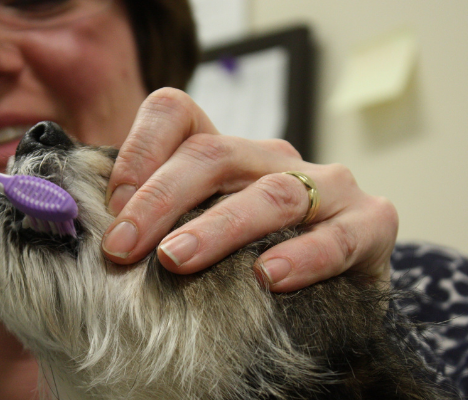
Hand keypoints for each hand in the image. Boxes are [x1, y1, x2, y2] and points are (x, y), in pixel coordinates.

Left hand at [102, 88, 397, 291]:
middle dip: (159, 199)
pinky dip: (305, 255)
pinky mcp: (370, 223)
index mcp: (224, 154)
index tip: (111, 207)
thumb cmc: (249, 270)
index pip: (176, 113)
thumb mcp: (198, 241)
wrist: (338, 299)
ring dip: (219, 227)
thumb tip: (96, 248)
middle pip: (212, 154)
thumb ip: (155, 233)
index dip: (138, 150)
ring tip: (177, 260)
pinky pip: (339, 236)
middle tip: (123, 249)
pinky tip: (269, 278)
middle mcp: (270, 160)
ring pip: (271, 193)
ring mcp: (326, 187)